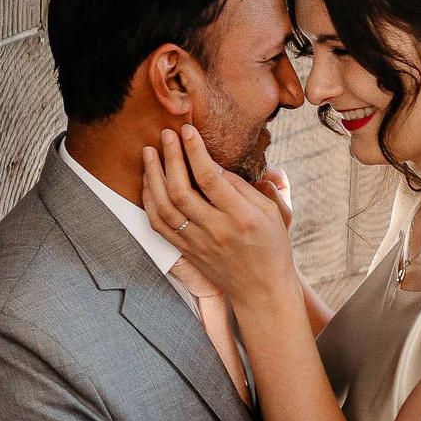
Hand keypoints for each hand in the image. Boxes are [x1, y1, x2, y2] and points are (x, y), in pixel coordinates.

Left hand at [141, 124, 295, 310]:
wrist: (262, 289)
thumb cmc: (272, 245)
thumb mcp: (272, 212)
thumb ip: (244, 187)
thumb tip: (214, 163)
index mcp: (242, 217)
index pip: (211, 179)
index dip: (195, 151)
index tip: (187, 130)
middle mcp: (217, 231)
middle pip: (182, 191)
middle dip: (170, 158)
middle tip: (165, 135)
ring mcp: (198, 243)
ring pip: (165, 207)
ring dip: (153, 176)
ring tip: (149, 152)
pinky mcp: (187, 251)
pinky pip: (159, 225)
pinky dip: (149, 201)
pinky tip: (148, 181)